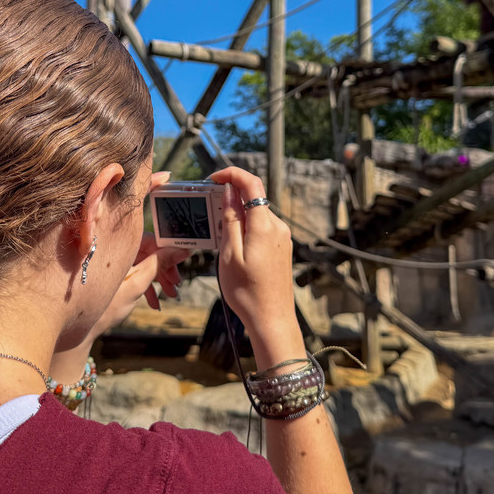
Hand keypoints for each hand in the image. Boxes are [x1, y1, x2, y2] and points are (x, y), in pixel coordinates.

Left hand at [90, 233, 188, 336]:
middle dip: (164, 269)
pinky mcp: (111, 273)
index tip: (180, 265)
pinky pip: (133, 272)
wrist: (75, 329)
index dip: (168, 251)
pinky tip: (154, 303)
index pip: (151, 238)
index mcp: (117, 244)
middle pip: (148, 251)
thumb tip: (183, 249)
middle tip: (175, 286)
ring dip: (158, 279)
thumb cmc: (104, 306)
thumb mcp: (137, 283)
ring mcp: (112, 261)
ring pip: (142, 263)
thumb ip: (160, 264)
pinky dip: (145, 284)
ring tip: (170, 296)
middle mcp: (114, 248)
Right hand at [208, 167, 303, 367]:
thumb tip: (229, 192)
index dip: (232, 174)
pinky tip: (235, 247)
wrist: (272, 320)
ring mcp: (283, 237)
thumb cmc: (247, 292)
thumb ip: (231, 219)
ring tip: (221, 237)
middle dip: (231, 197)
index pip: (252, 183)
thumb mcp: (229, 255)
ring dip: (238, 215)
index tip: (213, 178)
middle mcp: (278, 227)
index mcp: (265, 226)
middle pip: (254, 198)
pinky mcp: (282, 247)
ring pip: (257, 214)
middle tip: (210, 210)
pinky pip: (262, 228)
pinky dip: (247, 228)